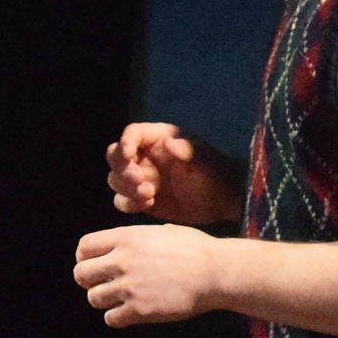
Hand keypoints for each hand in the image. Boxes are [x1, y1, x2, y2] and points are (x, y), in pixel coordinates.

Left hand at [74, 224, 223, 327]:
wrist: (215, 272)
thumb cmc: (194, 248)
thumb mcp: (160, 231)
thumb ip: (136, 238)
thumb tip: (125, 243)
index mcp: (126, 238)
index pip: (84, 247)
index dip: (84, 257)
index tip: (93, 264)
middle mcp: (122, 261)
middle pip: (81, 274)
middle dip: (88, 280)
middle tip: (101, 284)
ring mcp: (129, 287)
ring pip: (93, 298)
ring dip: (103, 300)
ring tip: (118, 299)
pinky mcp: (140, 310)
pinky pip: (111, 318)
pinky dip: (116, 317)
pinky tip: (129, 312)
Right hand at [106, 122, 240, 226]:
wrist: (221, 200)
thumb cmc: (214, 172)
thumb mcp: (204, 159)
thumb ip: (186, 150)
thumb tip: (167, 143)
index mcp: (158, 138)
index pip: (132, 133)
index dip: (125, 142)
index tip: (129, 155)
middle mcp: (145, 156)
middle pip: (115, 156)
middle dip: (122, 168)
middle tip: (139, 179)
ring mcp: (141, 178)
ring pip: (115, 179)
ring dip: (126, 187)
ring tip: (150, 194)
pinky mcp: (141, 199)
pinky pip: (122, 201)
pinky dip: (129, 203)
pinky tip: (149, 204)